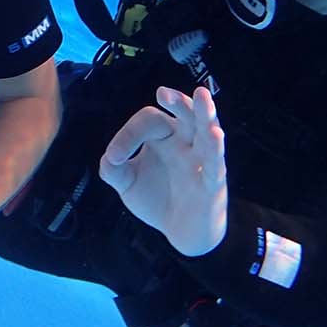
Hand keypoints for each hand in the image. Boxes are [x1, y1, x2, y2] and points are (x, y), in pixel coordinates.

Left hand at [97, 85, 229, 256]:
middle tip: (162, 93)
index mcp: (165, 136)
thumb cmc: (157, 199)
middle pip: (185, 113)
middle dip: (176, 102)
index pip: (149, 121)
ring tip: (202, 95)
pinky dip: (216, 149)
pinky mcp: (213, 182)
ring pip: (206, 130)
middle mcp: (185, 142)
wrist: (182, 233)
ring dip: (205, 113)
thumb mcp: (128, 184)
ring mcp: (202, 160)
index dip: (128, 135)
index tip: (114, 157)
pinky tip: (216, 134)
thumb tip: (110, 157)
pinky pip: (216, 163)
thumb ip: (114, 170)